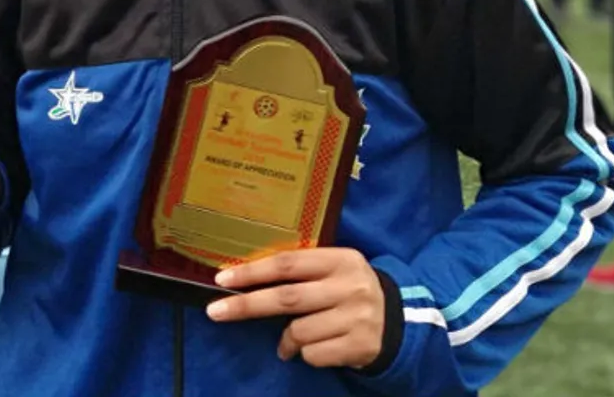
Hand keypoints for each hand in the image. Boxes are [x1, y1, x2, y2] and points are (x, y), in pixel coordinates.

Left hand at [205, 249, 384, 369]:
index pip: (288, 263)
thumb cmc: (349, 289)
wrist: (398, 319)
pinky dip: (305, 354)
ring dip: (286, 340)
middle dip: (247, 305)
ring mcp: (357, 317)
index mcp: (339, 259)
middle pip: (287, 297)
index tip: (223, 278)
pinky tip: (316, 347)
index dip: (253, 271)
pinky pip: (314, 354)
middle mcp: (349, 286)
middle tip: (215, 311)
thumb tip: (247, 280)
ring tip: (290, 340)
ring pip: (299, 331)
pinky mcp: (360, 345)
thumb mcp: (333, 269)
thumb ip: (301, 271)